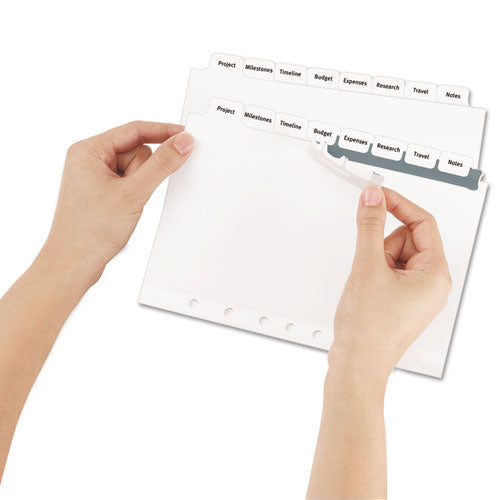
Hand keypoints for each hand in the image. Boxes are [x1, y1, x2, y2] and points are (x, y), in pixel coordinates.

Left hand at [41, 121, 194, 284]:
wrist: (74, 264)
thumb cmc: (90, 231)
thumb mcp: (133, 193)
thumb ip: (162, 164)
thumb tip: (182, 142)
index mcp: (88, 150)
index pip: (134, 130)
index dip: (163, 131)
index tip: (185, 135)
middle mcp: (89, 160)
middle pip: (137, 151)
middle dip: (144, 172)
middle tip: (133, 194)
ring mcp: (95, 177)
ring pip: (136, 168)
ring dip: (140, 186)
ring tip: (125, 206)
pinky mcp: (102, 192)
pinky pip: (130, 182)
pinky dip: (136, 193)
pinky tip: (126, 209)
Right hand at [331, 185, 451, 381]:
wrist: (355, 365)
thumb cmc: (369, 330)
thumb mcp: (367, 267)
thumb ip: (369, 225)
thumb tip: (374, 197)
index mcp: (435, 275)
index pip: (422, 223)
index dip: (398, 204)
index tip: (377, 195)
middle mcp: (430, 284)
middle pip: (406, 239)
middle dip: (381, 246)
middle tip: (370, 267)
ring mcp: (415, 294)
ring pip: (393, 255)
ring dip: (374, 261)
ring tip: (366, 285)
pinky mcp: (399, 300)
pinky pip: (387, 271)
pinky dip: (371, 272)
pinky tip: (365, 291)